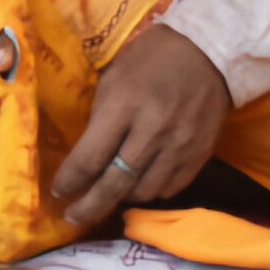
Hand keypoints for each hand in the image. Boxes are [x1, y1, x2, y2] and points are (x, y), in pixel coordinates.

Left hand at [52, 25, 232, 227]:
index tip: (58, 190)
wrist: (211, 52)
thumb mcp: (115, 75)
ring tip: (108, 196)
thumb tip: (88, 152)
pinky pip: (169, 188)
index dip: (70, 179)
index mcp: (124, 105)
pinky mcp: (199, 155)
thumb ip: (101, 115)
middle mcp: (151, 132)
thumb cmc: (153, 56)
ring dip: (121, 198)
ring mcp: (178, 147)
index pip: (90, 157)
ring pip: (143, 192)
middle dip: (89, 206)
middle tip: (73, 217)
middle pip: (115, 184)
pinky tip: (139, 186)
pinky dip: (151, 191)